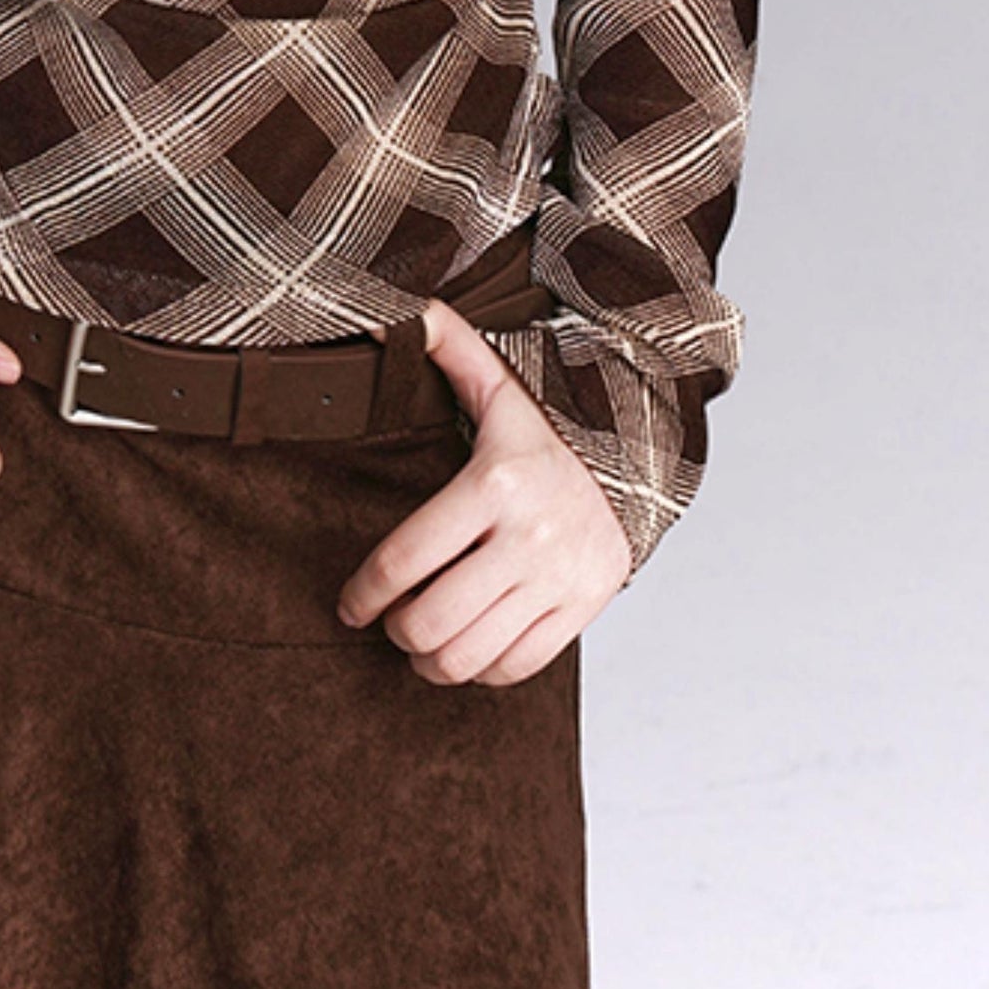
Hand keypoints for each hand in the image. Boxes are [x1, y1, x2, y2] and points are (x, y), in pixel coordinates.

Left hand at [335, 294, 632, 682]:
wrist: (639, 457)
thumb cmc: (550, 427)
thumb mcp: (498, 381)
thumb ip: (442, 343)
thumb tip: (382, 318)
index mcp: (494, 483)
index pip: (406, 558)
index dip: (364, 593)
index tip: (349, 605)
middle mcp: (528, 537)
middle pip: (431, 619)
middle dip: (395, 629)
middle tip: (386, 620)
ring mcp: (558, 579)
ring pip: (470, 654)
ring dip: (431, 658)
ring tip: (418, 640)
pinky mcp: (583, 608)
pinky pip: (517, 666)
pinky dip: (482, 669)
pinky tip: (466, 648)